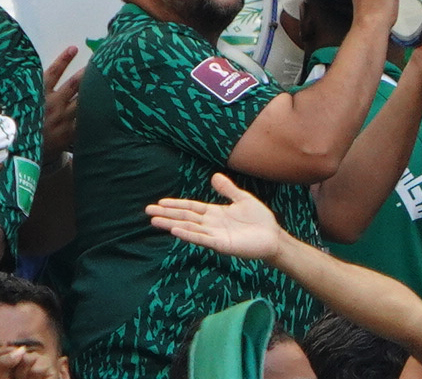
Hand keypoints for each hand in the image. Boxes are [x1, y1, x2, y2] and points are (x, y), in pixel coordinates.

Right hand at [141, 183, 292, 264]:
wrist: (273, 237)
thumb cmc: (259, 220)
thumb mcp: (242, 199)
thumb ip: (228, 189)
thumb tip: (214, 176)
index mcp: (214, 213)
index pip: (190, 208)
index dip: (175, 205)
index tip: (159, 203)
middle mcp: (211, 224)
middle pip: (185, 218)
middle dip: (166, 215)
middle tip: (147, 212)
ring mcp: (215, 235)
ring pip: (189, 228)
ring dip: (172, 224)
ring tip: (155, 221)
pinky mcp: (222, 245)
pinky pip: (202, 239)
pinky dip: (189, 234)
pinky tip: (176, 231)